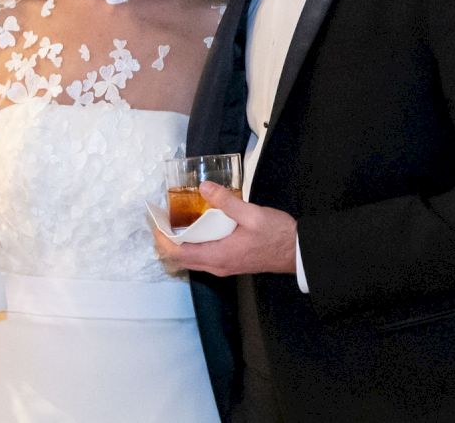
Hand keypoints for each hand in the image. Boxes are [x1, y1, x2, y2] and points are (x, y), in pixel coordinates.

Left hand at [153, 182, 297, 277]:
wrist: (298, 253)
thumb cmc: (277, 235)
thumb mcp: (252, 215)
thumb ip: (226, 202)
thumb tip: (203, 187)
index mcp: (217, 255)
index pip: (177, 253)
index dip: (162, 238)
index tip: (156, 220)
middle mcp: (216, 266)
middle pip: (179, 258)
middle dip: (166, 239)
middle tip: (161, 217)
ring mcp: (222, 266)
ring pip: (190, 258)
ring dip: (178, 242)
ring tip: (172, 219)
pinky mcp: (228, 262)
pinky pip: (201, 256)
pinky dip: (191, 243)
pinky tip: (193, 226)